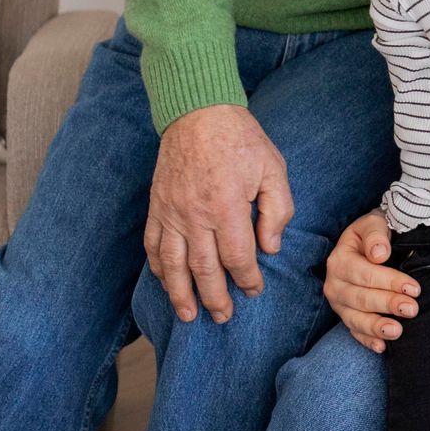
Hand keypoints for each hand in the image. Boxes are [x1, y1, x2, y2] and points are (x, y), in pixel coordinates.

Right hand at [143, 104, 293, 323]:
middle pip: (203, 269)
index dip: (247, 279)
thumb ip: (277, 210)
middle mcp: (195, 215)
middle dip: (215, 298)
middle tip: (224, 317)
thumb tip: (271, 247)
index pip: (237, 257)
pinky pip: (153, 246)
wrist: (198, 113)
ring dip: (181, 294)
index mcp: (227, 206)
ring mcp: (171, 213)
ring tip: (189, 315)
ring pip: (173, 264)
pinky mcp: (156, 207)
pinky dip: (159, 269)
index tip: (254, 291)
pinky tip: (167, 283)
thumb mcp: (273, 168)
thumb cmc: (241, 140)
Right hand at [323, 211, 419, 352]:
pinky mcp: (345, 315)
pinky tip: (382, 347)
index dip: (390, 282)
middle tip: (412, 309)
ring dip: (376, 327)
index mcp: (339, 260)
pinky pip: (354, 331)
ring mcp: (339, 303)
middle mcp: (334, 284)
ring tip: (397, 332)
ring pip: (355, 319)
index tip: (414, 288)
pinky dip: (367, 340)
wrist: (366, 240)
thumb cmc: (372, 232)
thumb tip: (380, 254)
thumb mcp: (372, 223)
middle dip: (387, 305)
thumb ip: (375, 234)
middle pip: (361, 298)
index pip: (365, 274)